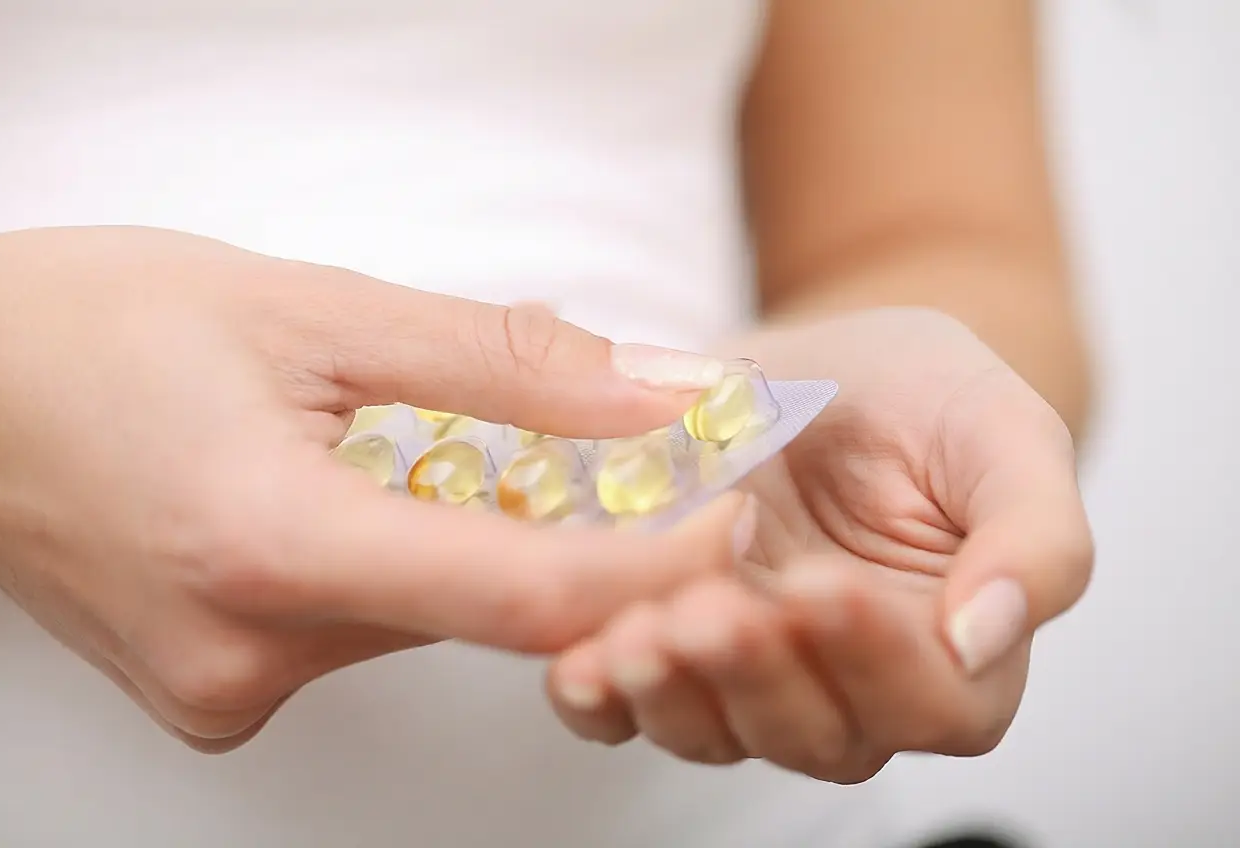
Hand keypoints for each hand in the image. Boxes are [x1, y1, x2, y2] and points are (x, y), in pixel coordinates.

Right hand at [0, 226, 750, 752]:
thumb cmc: (91, 330)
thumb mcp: (311, 310)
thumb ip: (499, 362)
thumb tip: (646, 389)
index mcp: (271, 545)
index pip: (523, 597)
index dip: (652, 566)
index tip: (727, 518)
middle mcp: (249, 652)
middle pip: (482, 613)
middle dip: (570, 541)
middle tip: (614, 454)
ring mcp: (227, 689)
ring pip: (426, 623)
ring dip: (475, 543)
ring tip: (451, 447)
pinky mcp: (216, 692)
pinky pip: (363, 633)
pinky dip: (404, 567)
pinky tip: (371, 492)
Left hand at [546, 307, 1093, 781]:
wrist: (826, 365)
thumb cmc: (927, 398)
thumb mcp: (1003, 434)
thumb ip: (1034, 537)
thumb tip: (986, 634)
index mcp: (953, 650)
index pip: (934, 701)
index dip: (878, 659)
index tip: (821, 585)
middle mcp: (849, 683)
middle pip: (815, 733)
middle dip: (757, 677)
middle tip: (710, 610)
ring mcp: (751, 672)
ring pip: (717, 731)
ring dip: (674, 693)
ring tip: (636, 632)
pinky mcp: (671, 646)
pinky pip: (631, 707)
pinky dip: (600, 698)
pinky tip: (575, 666)